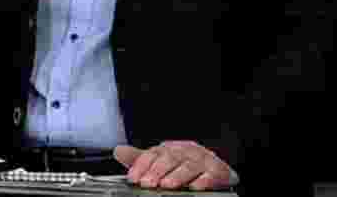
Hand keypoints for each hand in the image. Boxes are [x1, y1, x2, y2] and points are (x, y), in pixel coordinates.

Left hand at [113, 141, 238, 190]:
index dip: (141, 165)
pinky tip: (195, 187)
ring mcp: (202, 161)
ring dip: (177, 175)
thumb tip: (118, 151)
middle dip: (157, 170)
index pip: (153, 154)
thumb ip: (141, 158)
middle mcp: (185, 152)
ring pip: (189, 166)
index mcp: (170, 149)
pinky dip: (203, 180)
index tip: (133, 178)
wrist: (216, 166)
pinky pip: (210, 175)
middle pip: (170, 158)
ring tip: (166, 185)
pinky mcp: (217, 171)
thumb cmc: (184, 164)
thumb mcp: (162, 160)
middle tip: (147, 183)